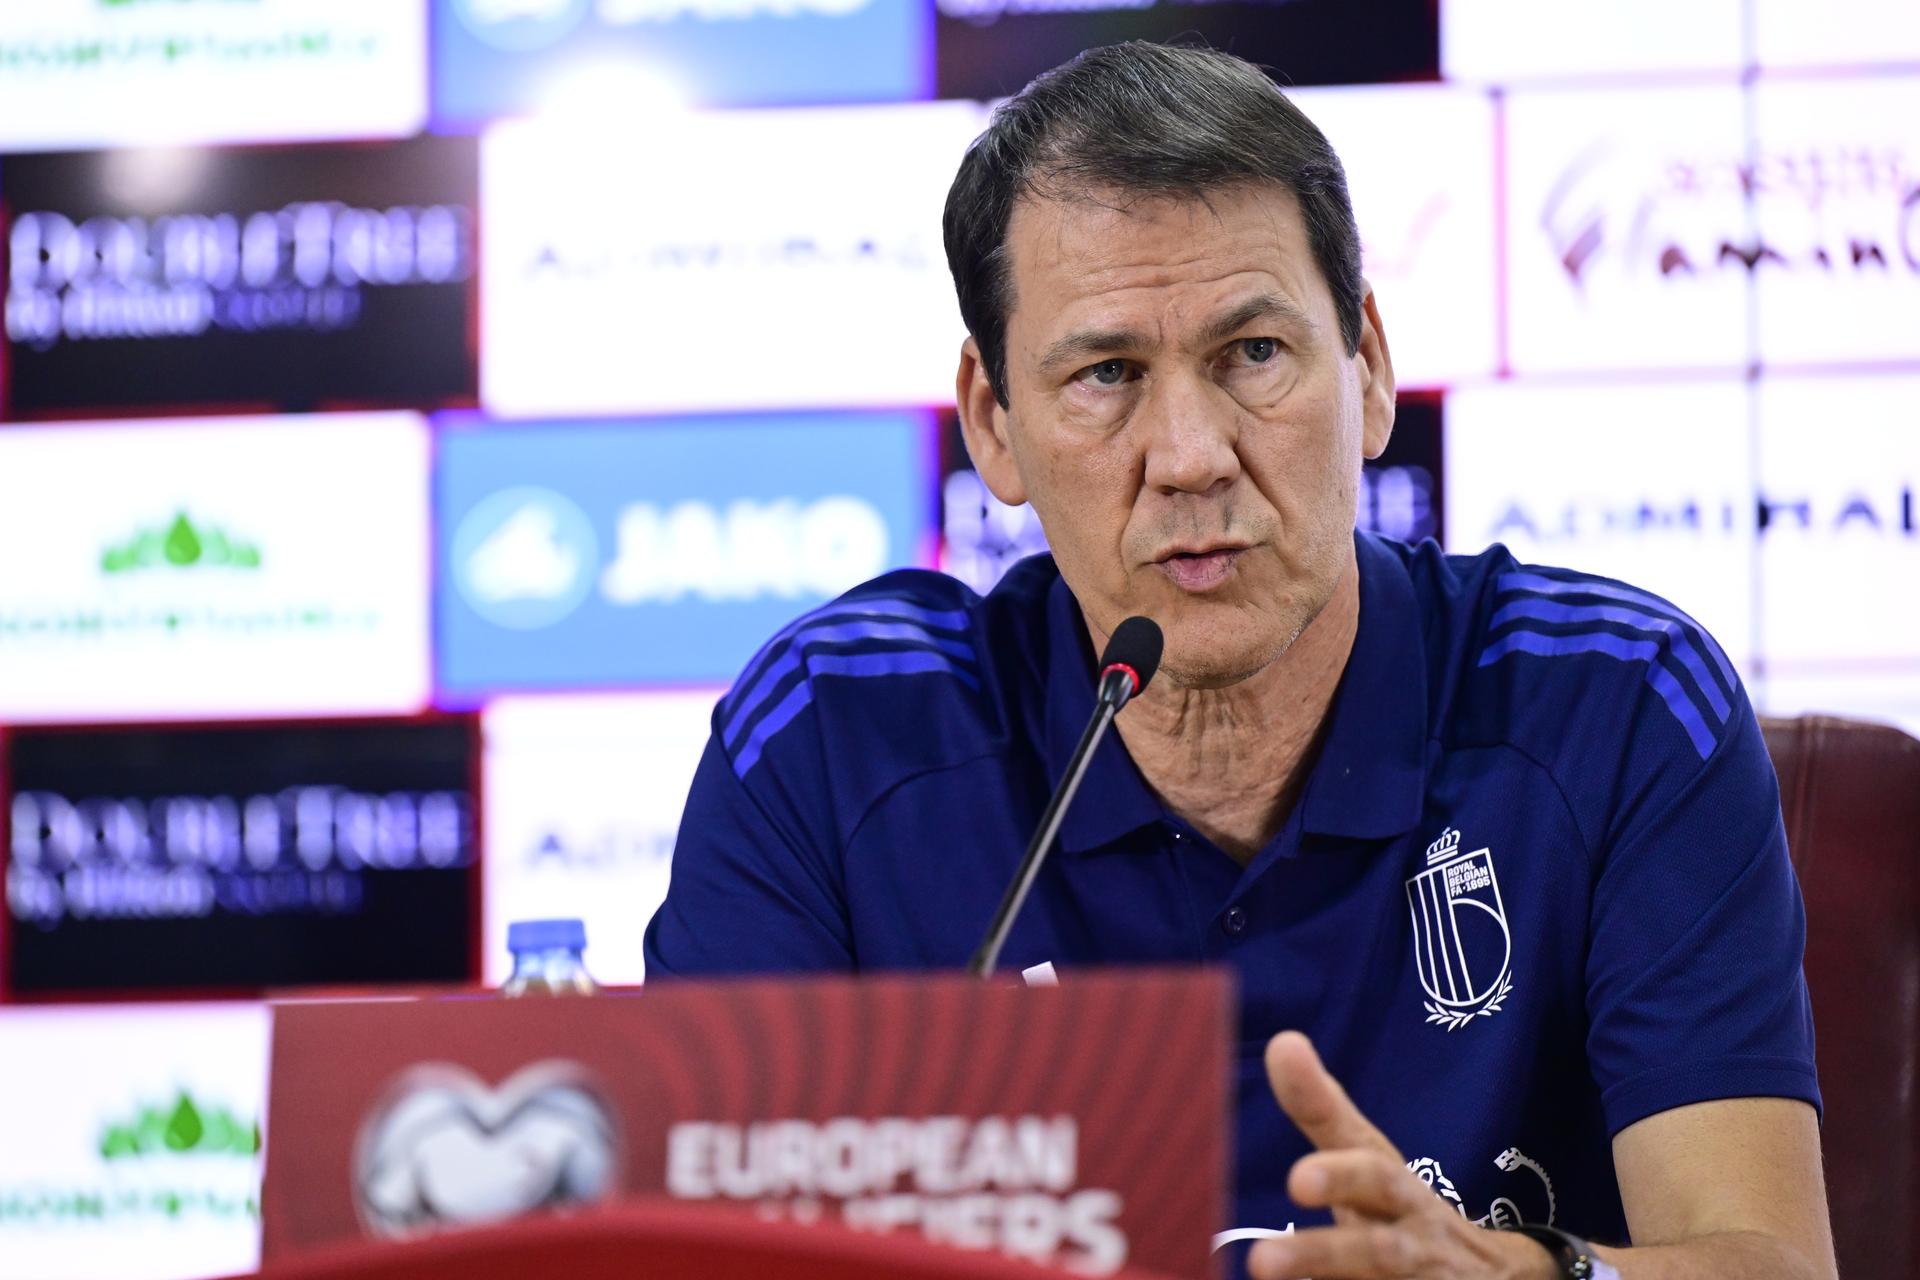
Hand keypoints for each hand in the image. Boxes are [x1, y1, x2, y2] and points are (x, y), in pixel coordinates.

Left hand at [1249, 1031, 1557, 1279]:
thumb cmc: (1401, 1211)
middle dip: (1325, 1246)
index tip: (1297, 1178)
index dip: (1339, 1174)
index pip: (1371, 1172)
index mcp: (1395, 1193)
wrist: (1489, 1278)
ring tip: (1263, 1266)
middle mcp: (1413, 1241)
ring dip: (1323, 1270)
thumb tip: (1281, 1041)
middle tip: (1268, 1245)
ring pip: (1378, 1275)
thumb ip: (1323, 1110)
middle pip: (1376, 1248)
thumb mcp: (1368, 1160)